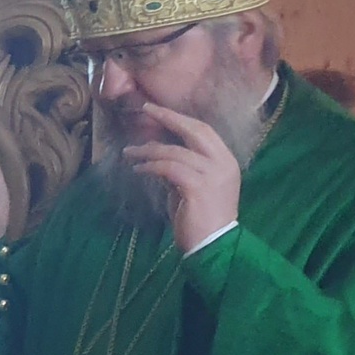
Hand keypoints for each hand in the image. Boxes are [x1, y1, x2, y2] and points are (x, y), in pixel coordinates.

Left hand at [122, 105, 242, 252]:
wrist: (213, 246)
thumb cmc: (200, 219)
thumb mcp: (191, 187)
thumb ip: (180, 168)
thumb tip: (157, 153)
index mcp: (225, 161)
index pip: (203, 130)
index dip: (180, 118)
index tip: (157, 109)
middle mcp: (223, 164)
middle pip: (195, 130)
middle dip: (168, 117)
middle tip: (145, 109)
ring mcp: (213, 174)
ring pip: (175, 151)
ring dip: (148, 151)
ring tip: (129, 154)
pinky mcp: (198, 187)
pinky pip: (168, 168)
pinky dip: (150, 167)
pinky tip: (137, 170)